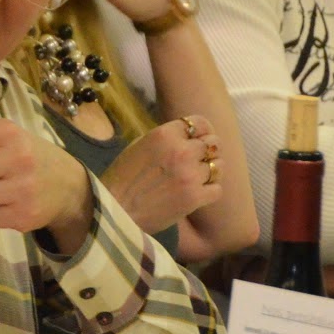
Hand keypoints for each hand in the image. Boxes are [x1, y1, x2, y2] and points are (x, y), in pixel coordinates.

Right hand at [99, 117, 224, 235]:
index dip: (202, 130)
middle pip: (213, 143)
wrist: (115, 211)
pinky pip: (217, 189)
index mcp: (165, 135)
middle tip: (197, 161)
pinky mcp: (195, 197)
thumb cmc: (120, 179)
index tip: (200, 138)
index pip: (199, 123)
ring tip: (197, 178)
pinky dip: (210, 191)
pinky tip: (197, 193)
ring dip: (210, 170)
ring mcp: (191, 175)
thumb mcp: (139, 146)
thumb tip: (187, 137)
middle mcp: (182, 151)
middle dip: (207, 151)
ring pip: (219, 165)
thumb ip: (165, 139)